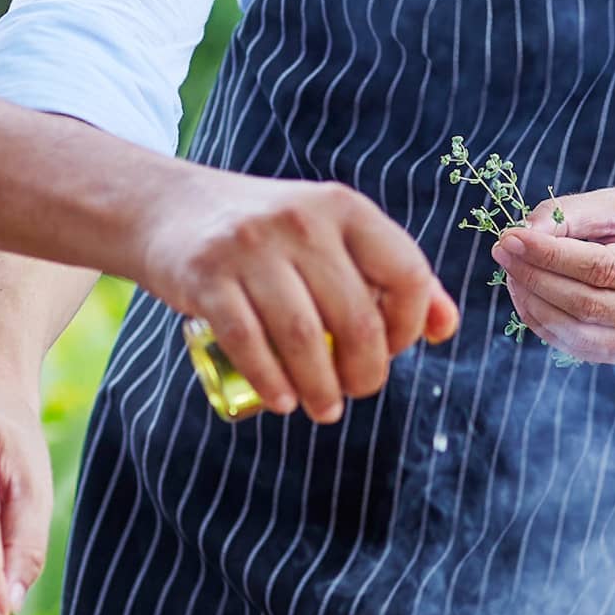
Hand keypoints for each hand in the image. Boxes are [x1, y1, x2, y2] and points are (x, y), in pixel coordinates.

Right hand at [136, 172, 458, 422]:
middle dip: (366, 372)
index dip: (409, 325)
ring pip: (305, 337)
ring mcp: (250, 246)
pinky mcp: (207, 275)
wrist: (171, 209)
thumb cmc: (270, 236)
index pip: (406, 272)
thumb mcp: (332, 234)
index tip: (393, 350)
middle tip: (355, 392)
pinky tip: (283, 402)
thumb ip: (390, 272)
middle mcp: (301, 219)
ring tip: (324, 408)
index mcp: (343, 207)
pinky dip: (272, 382)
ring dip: (321, 389)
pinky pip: (249, 342)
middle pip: (356, 317)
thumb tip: (443, 327)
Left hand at [492, 183, 614, 364]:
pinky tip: (527, 297)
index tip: (511, 238)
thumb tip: (522, 234)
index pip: (603, 268)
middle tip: (503, 252)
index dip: (551, 256)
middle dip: (536, 278)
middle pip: (590, 305)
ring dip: (535, 306)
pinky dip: (546, 325)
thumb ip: (572, 215)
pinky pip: (582, 349)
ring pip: (582, 335)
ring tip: (511, 274)